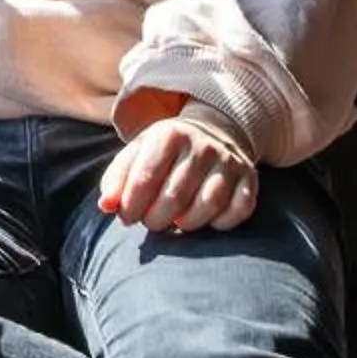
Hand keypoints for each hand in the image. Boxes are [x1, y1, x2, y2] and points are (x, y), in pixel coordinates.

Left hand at [97, 117, 258, 232]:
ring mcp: (229, 161)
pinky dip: (221, 223)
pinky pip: (239, 209)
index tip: (126, 217)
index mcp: (169, 135)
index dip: (131, 205)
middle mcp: (202, 145)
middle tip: (149, 223)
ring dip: (187, 224)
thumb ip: (116, 180)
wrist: (211, 133)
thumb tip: (106, 206)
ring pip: (208, 204)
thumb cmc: (164, 152)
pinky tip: (205, 221)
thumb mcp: (136, 154)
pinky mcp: (249, 177)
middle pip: (175, 196)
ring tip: (175, 223)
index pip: (146, 178)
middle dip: (156, 219)